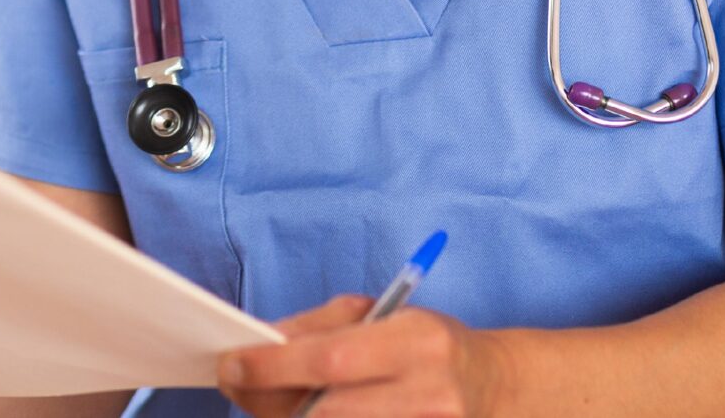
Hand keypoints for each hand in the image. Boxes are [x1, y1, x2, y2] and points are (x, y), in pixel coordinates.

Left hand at [218, 295, 502, 417]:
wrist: (494, 389)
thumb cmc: (427, 345)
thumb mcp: (383, 316)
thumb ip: (319, 328)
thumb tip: (260, 342)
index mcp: (418, 343)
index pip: (330, 359)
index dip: (273, 366)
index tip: (230, 363)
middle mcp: (427, 395)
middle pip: (327, 411)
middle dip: (268, 399)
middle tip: (235, 382)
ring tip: (267, 399)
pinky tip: (304, 412)